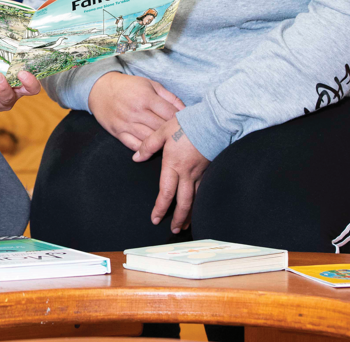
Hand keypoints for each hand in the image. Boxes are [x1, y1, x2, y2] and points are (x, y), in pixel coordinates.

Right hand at [87, 72, 185, 150]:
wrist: (100, 90)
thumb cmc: (128, 86)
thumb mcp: (150, 84)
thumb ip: (169, 97)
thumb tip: (185, 110)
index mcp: (146, 97)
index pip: (170, 114)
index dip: (180, 120)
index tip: (185, 124)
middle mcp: (136, 111)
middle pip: (161, 128)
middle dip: (172, 133)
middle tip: (180, 136)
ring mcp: (126, 123)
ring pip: (150, 139)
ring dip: (161, 143)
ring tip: (169, 144)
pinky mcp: (118, 132)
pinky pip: (135, 146)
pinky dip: (145, 149)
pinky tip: (152, 147)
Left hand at [133, 119, 210, 233]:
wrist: (213, 121)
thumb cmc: (187, 124)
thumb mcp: (162, 131)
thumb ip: (148, 145)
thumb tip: (136, 157)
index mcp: (173, 165)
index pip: (166, 192)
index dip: (160, 208)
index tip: (155, 218)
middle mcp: (187, 173)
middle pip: (184, 202)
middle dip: (179, 218)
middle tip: (174, 230)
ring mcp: (200, 173)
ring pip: (195, 199)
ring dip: (190, 213)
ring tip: (185, 224)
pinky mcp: (209, 169)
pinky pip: (204, 190)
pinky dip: (199, 202)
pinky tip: (198, 206)